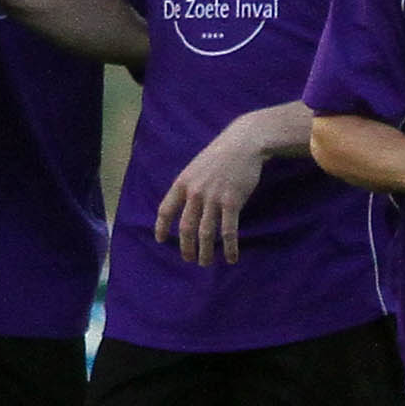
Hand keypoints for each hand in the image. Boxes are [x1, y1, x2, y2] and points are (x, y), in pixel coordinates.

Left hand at [157, 118, 270, 264]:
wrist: (244, 142)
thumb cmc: (221, 154)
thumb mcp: (196, 166)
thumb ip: (189, 185)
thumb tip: (185, 205)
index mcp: (182, 183)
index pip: (165, 210)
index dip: (161, 227)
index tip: (160, 240)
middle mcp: (195, 193)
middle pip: (185, 228)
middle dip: (186, 247)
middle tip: (189, 259)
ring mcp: (213, 198)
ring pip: (205, 233)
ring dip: (205, 252)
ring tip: (205, 263)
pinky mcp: (232, 202)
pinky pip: (228, 231)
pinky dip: (230, 247)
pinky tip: (231, 258)